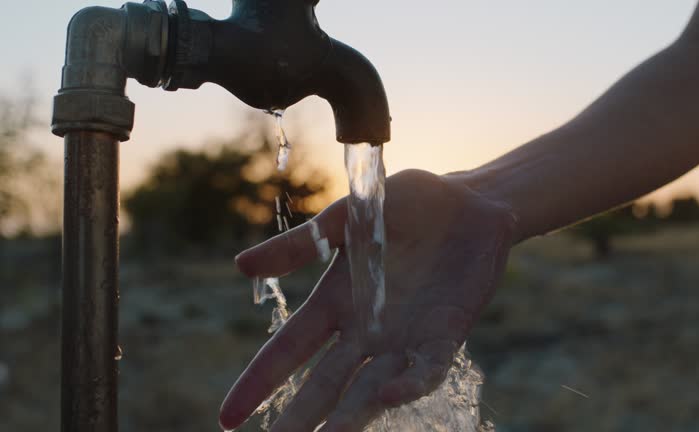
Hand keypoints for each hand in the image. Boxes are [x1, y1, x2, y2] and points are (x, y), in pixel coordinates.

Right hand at [219, 169, 517, 431]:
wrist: (470, 202)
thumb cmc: (406, 205)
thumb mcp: (347, 219)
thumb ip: (300, 245)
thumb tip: (240, 266)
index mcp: (335, 302)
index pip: (287, 350)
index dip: (258, 382)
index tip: (227, 419)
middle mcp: (364, 330)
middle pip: (323, 384)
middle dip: (299, 417)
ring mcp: (403, 338)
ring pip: (369, 388)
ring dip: (349, 417)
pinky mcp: (444, 336)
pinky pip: (424, 370)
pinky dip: (408, 384)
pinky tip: (388, 394)